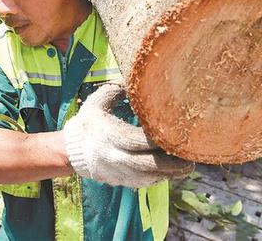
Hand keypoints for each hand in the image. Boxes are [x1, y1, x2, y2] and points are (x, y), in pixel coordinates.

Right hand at [63, 83, 193, 187]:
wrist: (71, 150)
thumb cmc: (88, 121)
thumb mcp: (98, 101)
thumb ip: (116, 89)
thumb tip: (134, 77)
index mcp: (110, 136)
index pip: (138, 141)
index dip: (158, 140)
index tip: (176, 135)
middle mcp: (114, 157)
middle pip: (147, 164)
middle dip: (170, 164)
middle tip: (190, 161)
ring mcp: (117, 171)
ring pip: (147, 177)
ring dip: (168, 174)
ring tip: (186, 168)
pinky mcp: (119, 180)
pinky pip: (142, 183)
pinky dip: (157, 179)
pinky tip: (170, 173)